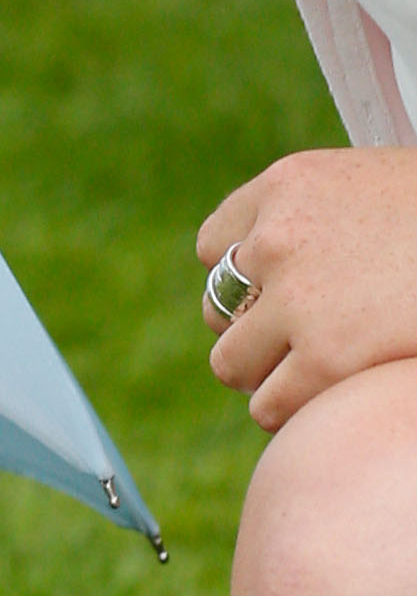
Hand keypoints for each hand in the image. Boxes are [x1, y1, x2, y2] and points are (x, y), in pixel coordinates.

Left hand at [200, 146, 416, 428]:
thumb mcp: (378, 188)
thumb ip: (322, 220)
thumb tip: (267, 269)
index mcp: (289, 184)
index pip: (216, 246)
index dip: (249, 280)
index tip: (283, 295)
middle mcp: (278, 237)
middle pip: (217, 308)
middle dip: (255, 330)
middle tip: (306, 342)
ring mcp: (297, 299)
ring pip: (232, 363)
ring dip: (268, 374)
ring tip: (317, 374)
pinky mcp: (325, 359)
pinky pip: (269, 405)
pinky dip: (292, 411)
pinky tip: (331, 398)